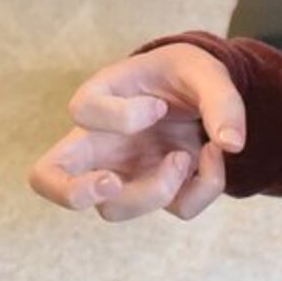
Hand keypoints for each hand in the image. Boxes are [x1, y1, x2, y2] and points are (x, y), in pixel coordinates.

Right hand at [25, 43, 244, 220]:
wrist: (203, 93)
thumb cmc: (186, 75)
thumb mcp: (205, 70)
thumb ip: (221, 100)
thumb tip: (231, 144)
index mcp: (99, 99)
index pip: (83, 112)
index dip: (122, 115)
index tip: (158, 105)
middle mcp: (99, 143)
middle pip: (50, 178)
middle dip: (75, 192)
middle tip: (111, 183)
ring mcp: (124, 173)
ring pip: (114, 210)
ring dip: (159, 190)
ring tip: (186, 156)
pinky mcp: (157, 192)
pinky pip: (177, 208)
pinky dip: (204, 187)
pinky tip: (211, 157)